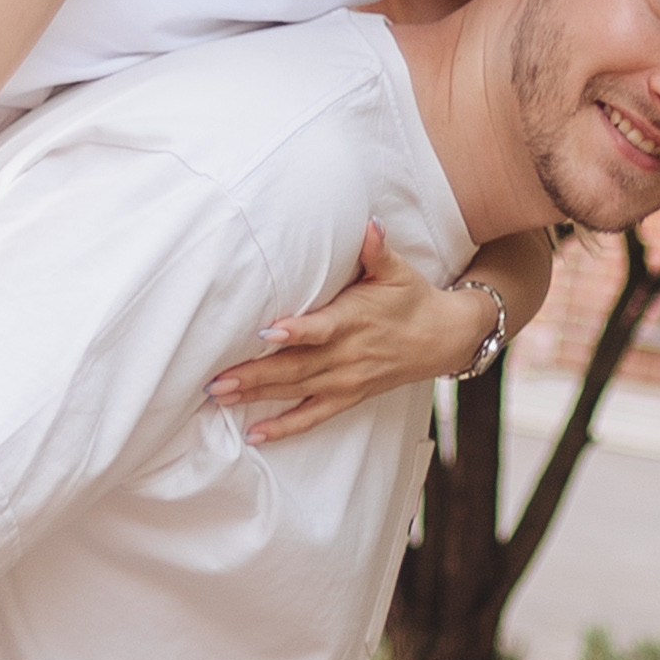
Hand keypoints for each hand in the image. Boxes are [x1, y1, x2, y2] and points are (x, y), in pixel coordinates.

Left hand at [205, 223, 492, 442]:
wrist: (443, 337)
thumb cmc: (411, 297)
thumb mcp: (397, 270)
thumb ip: (377, 250)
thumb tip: (369, 225)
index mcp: (356, 320)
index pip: (322, 329)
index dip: (295, 332)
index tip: (266, 333)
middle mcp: (348, 355)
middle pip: (296, 366)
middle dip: (254, 373)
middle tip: (216, 378)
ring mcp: (347, 380)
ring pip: (296, 391)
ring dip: (257, 395)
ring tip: (220, 396)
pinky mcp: (348, 396)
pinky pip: (313, 416)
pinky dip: (285, 427)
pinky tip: (255, 434)